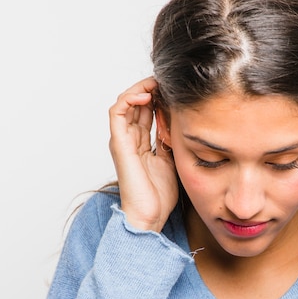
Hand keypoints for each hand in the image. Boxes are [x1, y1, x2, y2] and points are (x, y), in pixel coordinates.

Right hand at [109, 77, 177, 231]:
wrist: (150, 215)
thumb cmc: (159, 196)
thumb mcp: (173, 161)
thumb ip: (172, 142)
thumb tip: (181, 124)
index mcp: (142, 144)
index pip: (147, 112)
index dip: (159, 98)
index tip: (175, 92)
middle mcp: (130, 140)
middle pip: (137, 105)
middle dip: (151, 90)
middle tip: (168, 83)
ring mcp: (122, 140)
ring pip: (125, 103)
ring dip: (140, 89)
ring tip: (156, 84)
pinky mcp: (118, 143)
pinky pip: (116, 112)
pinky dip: (128, 99)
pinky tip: (145, 96)